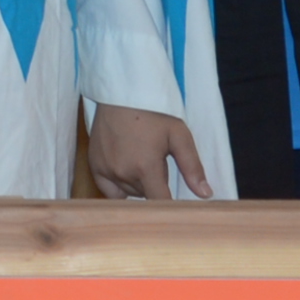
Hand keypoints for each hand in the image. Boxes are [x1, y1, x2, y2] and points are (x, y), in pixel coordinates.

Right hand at [87, 104, 204, 201]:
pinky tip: (125, 168)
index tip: (176, 204)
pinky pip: (109, 190)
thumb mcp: (179, 135)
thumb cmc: (153, 113)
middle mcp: (122, 173)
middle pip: (145, 196)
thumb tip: (206, 194)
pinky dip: (119, 185)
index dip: (170, 206)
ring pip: (128, 192)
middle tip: (157, 159)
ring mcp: (105, 170)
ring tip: (140, 158)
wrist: (122, 93)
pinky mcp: (94, 166)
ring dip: (138, 184)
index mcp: (145, 167)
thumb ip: (192, 167)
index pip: (160, 203)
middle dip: (155, 184)